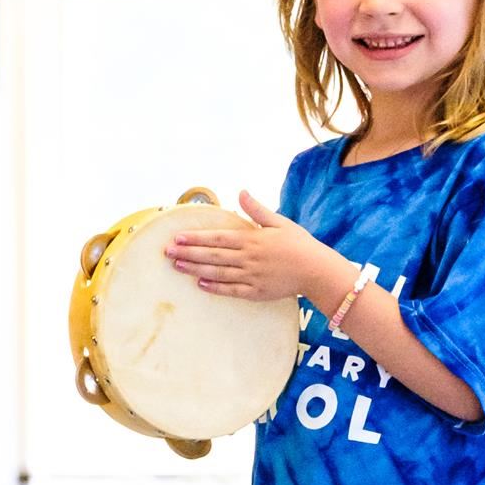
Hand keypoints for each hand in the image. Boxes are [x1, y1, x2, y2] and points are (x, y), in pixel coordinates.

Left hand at [165, 190, 331, 304]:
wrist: (317, 270)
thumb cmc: (300, 244)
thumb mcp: (280, 222)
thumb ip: (257, 210)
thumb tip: (241, 192)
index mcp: (252, 239)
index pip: (216, 238)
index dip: (195, 238)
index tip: (176, 237)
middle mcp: (248, 258)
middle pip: (212, 255)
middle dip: (188, 253)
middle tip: (167, 252)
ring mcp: (251, 276)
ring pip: (217, 273)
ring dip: (195, 269)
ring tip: (177, 266)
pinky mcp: (256, 292)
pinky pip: (231, 290)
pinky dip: (215, 287)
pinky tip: (200, 283)